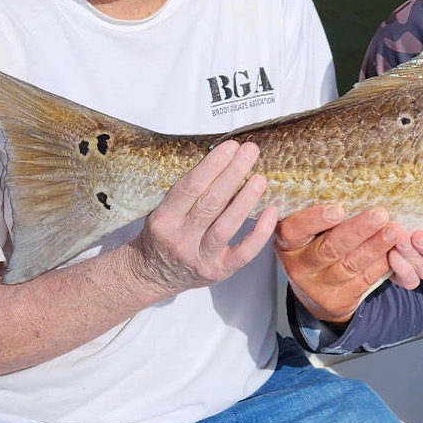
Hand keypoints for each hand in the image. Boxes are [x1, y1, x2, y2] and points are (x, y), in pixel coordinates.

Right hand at [126, 140, 274, 296]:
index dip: (212, 165)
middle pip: (210, 203)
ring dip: (245, 200)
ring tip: (260, 178)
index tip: (230, 147)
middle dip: (233, 174)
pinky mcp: (218, 272)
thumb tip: (223, 162)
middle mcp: (180, 239)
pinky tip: (271, 211)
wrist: (151, 275)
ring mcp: (200, 258)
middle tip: (250, 152)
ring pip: (226, 227)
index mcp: (163, 220)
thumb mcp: (161, 211)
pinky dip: (260, 233)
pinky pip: (243, 253)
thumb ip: (187, 193)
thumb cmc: (161, 236)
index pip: (190, 187)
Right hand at [275, 208, 422, 323]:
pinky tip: (396, 250)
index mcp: (287, 242)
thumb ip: (321, 211)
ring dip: (375, 246)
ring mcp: (318, 286)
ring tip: (395, 230)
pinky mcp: (339, 300)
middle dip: (357, 230)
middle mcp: (299, 266)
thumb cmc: (315, 244)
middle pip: (329, 248)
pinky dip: (382, 264)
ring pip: (351, 265)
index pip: (294, 230)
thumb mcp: (307, 230)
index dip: (314, 220)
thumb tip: (354, 175)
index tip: (338, 208)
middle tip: (380, 214)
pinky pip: (364, 280)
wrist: (315, 291)